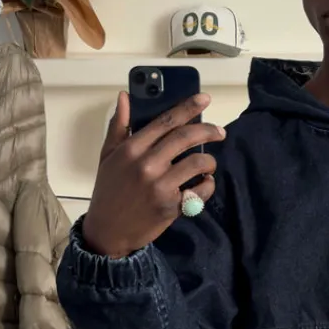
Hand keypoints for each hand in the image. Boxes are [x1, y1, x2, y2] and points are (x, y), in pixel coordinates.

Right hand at [82, 91, 225, 257]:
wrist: (107, 231)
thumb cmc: (109, 191)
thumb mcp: (107, 157)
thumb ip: (118, 127)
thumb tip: (125, 97)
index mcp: (131, 149)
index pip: (165, 121)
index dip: (188, 107)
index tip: (205, 99)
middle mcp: (147, 164)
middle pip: (186, 137)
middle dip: (209, 130)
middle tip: (220, 132)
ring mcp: (160, 186)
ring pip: (198, 162)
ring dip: (209, 161)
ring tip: (207, 164)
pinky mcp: (171, 206)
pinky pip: (200, 191)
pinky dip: (207, 186)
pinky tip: (203, 184)